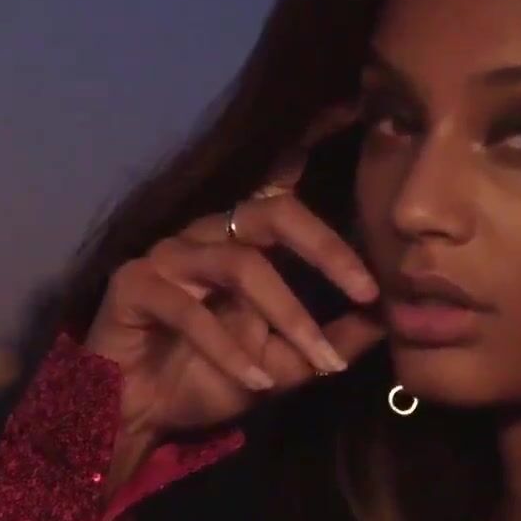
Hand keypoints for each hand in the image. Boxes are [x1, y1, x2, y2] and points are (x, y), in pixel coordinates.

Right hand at [83, 106, 384, 487]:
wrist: (142, 414)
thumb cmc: (210, 377)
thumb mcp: (285, 365)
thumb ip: (331, 341)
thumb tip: (387, 322)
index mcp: (244, 240)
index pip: (283, 187)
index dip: (313, 140)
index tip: (353, 107)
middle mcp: (208, 233)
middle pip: (274, 213)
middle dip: (326, 249)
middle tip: (367, 291)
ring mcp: (169, 254)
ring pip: (242, 266)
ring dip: (288, 318)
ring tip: (319, 362)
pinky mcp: (134, 284)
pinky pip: (191, 311)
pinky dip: (231, 350)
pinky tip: (258, 380)